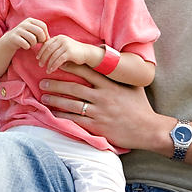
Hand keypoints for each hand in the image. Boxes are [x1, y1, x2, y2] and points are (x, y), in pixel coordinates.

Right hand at [4, 17, 49, 50]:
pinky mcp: (14, 37)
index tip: (42, 39)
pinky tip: (24, 46)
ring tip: (30, 44)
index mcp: (30, 20)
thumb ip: (42, 33)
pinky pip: (26, 44)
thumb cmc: (25, 37)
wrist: (9, 40)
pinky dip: (27, 47)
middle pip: (39, 32)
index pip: (43, 26)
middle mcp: (24, 23)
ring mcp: (18, 30)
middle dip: (41, 39)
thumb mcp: (33, 32)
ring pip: (33, 39)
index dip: (45, 34)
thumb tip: (50, 40)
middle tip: (37, 42)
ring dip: (33, 44)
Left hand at [36, 35, 95, 72]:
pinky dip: (54, 66)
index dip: (41, 51)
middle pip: (48, 49)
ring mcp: (66, 45)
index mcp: (58, 37)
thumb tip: (41, 54)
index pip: (46, 43)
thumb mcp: (62, 46)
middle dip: (43, 58)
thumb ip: (54, 48)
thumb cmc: (73, 51)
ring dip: (48, 64)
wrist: (87, 53)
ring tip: (46, 70)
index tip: (37, 58)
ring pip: (53, 55)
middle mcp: (62, 39)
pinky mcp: (69, 52)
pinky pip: (58, 60)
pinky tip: (52, 70)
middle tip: (40, 64)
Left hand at [39, 63, 165, 149]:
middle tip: (42, 81)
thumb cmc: (141, 107)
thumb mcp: (133, 87)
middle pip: (74, 88)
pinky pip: (76, 120)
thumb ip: (121, 77)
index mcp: (110, 86)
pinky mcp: (97, 126)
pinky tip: (54, 113)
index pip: (87, 72)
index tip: (58, 62)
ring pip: (72, 104)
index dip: (71, 66)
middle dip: (56, 84)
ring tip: (44, 96)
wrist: (148, 130)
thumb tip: (116, 63)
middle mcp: (102, 97)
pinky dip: (63, 116)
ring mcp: (99, 112)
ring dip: (55, 100)